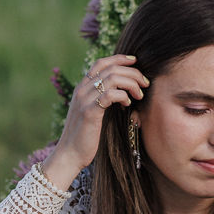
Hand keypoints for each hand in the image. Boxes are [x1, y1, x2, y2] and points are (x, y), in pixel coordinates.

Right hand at [40, 55, 148, 190]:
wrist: (69, 155)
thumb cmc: (84, 137)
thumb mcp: (93, 113)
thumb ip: (102, 100)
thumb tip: (122, 93)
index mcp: (82, 88)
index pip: (101, 63)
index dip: (119, 59)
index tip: (134, 62)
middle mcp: (82, 90)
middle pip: (111, 68)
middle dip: (132, 73)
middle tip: (144, 83)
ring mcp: (84, 99)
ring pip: (113, 78)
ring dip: (131, 84)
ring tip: (139, 95)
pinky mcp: (89, 112)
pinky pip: (110, 94)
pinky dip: (123, 96)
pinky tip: (127, 104)